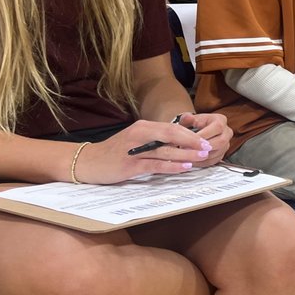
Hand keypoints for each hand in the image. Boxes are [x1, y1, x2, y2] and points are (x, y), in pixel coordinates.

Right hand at [74, 118, 214, 183]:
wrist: (87, 162)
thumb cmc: (114, 152)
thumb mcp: (135, 140)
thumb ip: (155, 139)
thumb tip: (180, 143)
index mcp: (143, 127)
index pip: (172, 127)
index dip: (190, 134)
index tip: (205, 140)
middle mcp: (140, 135)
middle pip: (171, 135)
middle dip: (192, 142)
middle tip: (208, 148)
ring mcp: (134, 150)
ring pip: (165, 150)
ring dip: (186, 154)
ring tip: (201, 157)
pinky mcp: (130, 166)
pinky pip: (155, 165)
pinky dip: (171, 166)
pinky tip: (184, 167)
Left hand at [177, 112, 230, 167]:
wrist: (198, 131)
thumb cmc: (194, 124)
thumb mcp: (190, 118)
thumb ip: (187, 118)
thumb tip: (188, 118)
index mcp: (221, 120)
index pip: (217, 127)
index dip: (204, 134)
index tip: (191, 139)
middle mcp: (227, 132)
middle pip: (220, 142)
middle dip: (204, 147)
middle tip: (189, 150)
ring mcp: (226, 144)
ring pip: (218, 153)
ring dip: (202, 156)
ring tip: (188, 156)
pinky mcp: (222, 154)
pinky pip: (214, 161)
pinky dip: (203, 162)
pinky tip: (192, 161)